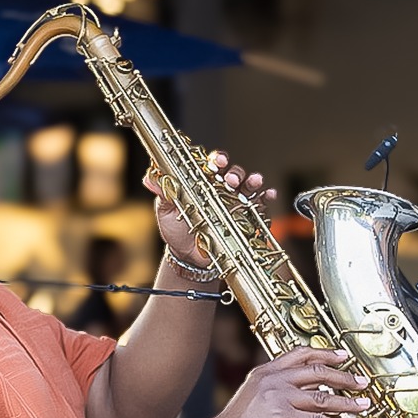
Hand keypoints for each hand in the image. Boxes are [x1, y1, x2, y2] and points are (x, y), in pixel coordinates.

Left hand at [144, 150, 276, 268]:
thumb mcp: (166, 210)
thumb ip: (163, 191)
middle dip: (234, 172)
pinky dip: (265, 198)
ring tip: (254, 182)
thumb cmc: (176, 230)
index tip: (216, 162)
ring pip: (248, 187)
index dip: (216, 160)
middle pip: (232, 173)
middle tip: (231, 179)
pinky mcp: (245, 218)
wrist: (188, 258)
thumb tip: (149, 177)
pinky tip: (268, 195)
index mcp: (202, 183)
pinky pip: (259, 206)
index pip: (211, 165)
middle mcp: (220, 189)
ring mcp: (235, 203)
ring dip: (252, 181)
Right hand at [209, 347, 369, 417]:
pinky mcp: (282, 417)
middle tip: (361, 382)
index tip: (343, 356)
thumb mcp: (257, 403)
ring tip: (363, 405)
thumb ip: (284, 400)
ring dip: (348, 402)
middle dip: (344, 377)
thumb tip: (313, 410)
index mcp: (265, 372)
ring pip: (322, 397)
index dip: (325, 353)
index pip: (300, 354)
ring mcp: (277, 397)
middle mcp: (272, 380)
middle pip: (316, 371)